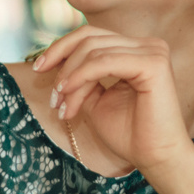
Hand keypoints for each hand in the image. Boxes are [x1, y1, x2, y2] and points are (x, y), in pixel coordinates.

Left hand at [33, 27, 193, 177]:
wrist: (154, 159)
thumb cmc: (129, 135)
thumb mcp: (96, 100)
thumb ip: (80, 78)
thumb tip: (53, 61)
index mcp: (136, 50)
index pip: (92, 35)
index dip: (61, 47)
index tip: (38, 68)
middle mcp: (148, 45)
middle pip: (90, 38)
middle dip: (62, 63)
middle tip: (52, 96)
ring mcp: (153, 51)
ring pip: (94, 51)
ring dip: (70, 78)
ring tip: (61, 104)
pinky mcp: (153, 63)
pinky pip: (105, 61)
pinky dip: (82, 76)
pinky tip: (69, 94)